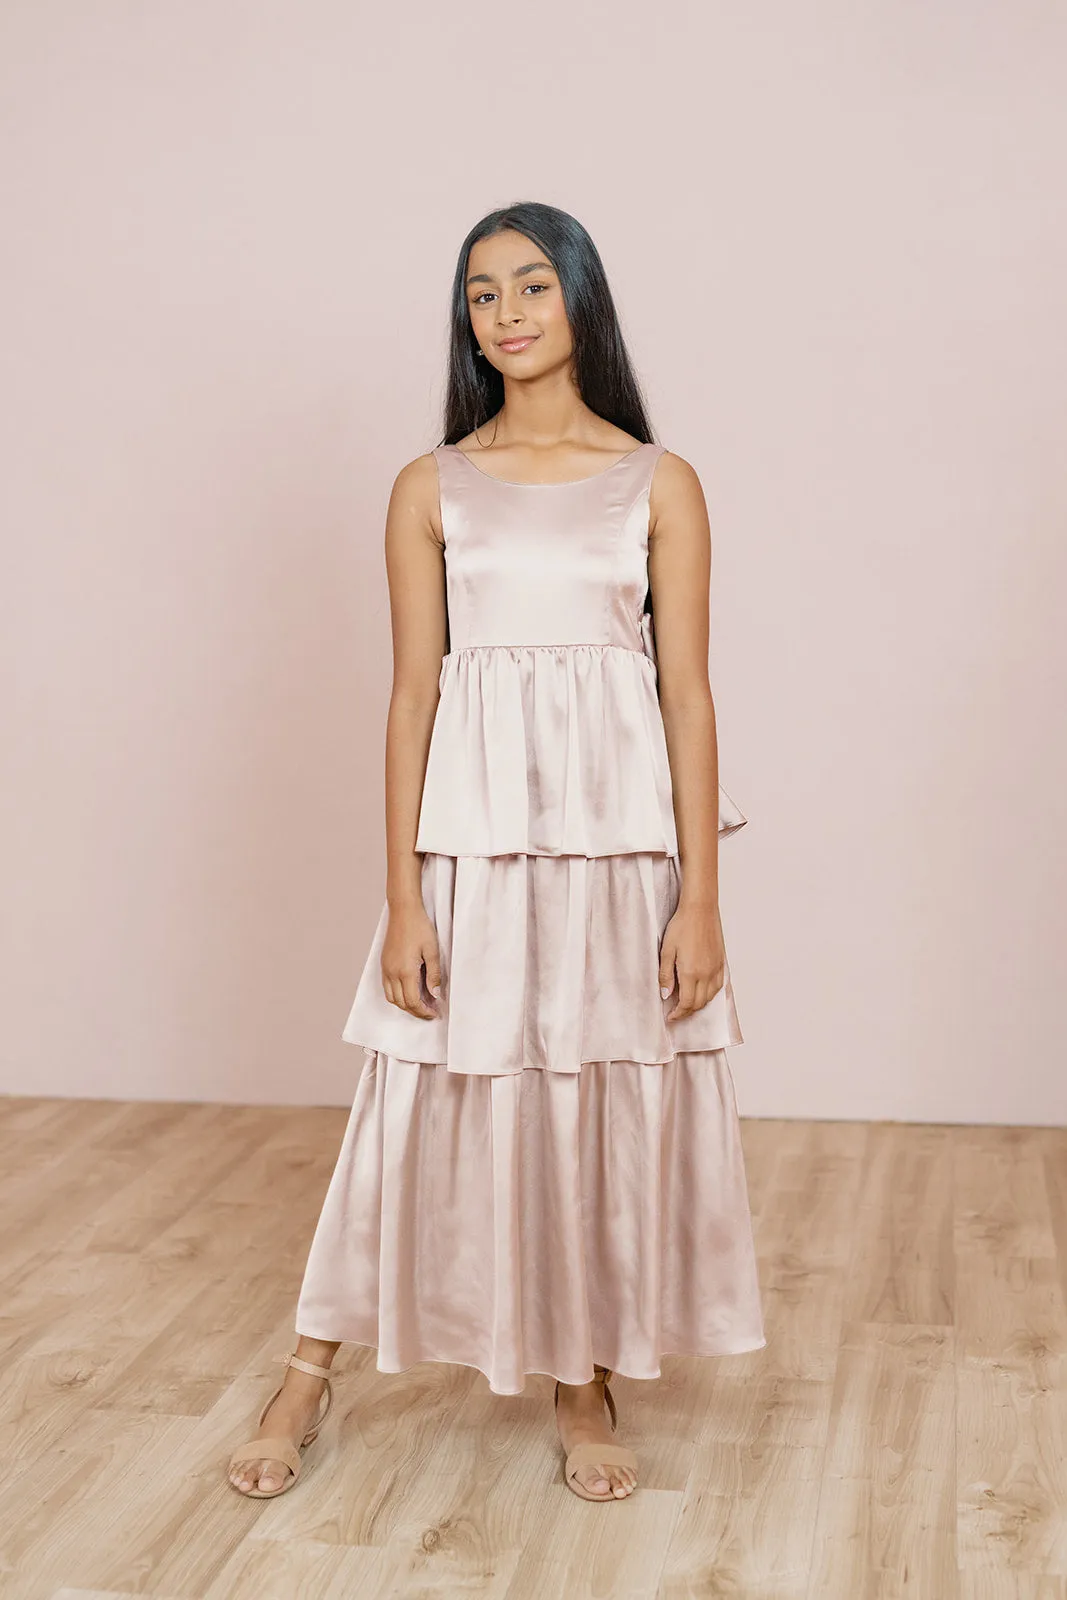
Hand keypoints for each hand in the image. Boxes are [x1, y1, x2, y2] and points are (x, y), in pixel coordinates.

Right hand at [380, 902, 442, 1018]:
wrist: (403, 911)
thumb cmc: (419, 928)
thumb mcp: (433, 951)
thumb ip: (434, 975)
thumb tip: (435, 994)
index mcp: (405, 971)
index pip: (413, 1001)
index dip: (424, 1011)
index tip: (434, 1013)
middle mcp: (392, 973)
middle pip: (401, 1003)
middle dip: (416, 1011)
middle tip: (430, 1011)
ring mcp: (386, 968)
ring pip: (392, 998)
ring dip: (405, 1005)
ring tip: (421, 1004)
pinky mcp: (384, 963)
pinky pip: (387, 987)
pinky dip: (397, 995)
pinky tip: (409, 992)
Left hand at [658, 900, 724, 1021]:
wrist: (700, 909)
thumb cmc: (681, 926)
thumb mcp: (666, 950)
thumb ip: (665, 975)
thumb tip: (665, 995)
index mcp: (691, 973)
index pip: (686, 1003)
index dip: (678, 1014)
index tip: (670, 1017)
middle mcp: (706, 974)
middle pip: (698, 1003)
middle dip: (687, 1012)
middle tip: (676, 1013)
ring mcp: (716, 968)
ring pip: (710, 997)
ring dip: (698, 1004)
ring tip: (687, 1004)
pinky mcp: (721, 962)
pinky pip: (718, 986)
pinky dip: (710, 994)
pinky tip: (702, 992)